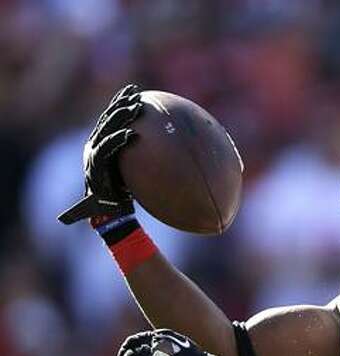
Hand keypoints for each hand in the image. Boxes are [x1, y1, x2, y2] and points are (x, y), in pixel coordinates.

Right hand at [58, 84, 142, 224]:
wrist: (111, 214)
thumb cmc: (127, 194)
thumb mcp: (138, 171)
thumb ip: (148, 157)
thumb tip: (180, 148)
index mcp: (102, 144)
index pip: (111, 118)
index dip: (120, 102)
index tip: (134, 91)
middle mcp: (94, 146)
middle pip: (108, 119)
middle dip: (121, 104)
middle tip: (136, 93)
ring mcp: (93, 155)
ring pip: (106, 130)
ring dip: (120, 117)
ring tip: (134, 108)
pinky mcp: (95, 167)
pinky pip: (107, 150)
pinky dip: (118, 140)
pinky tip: (132, 134)